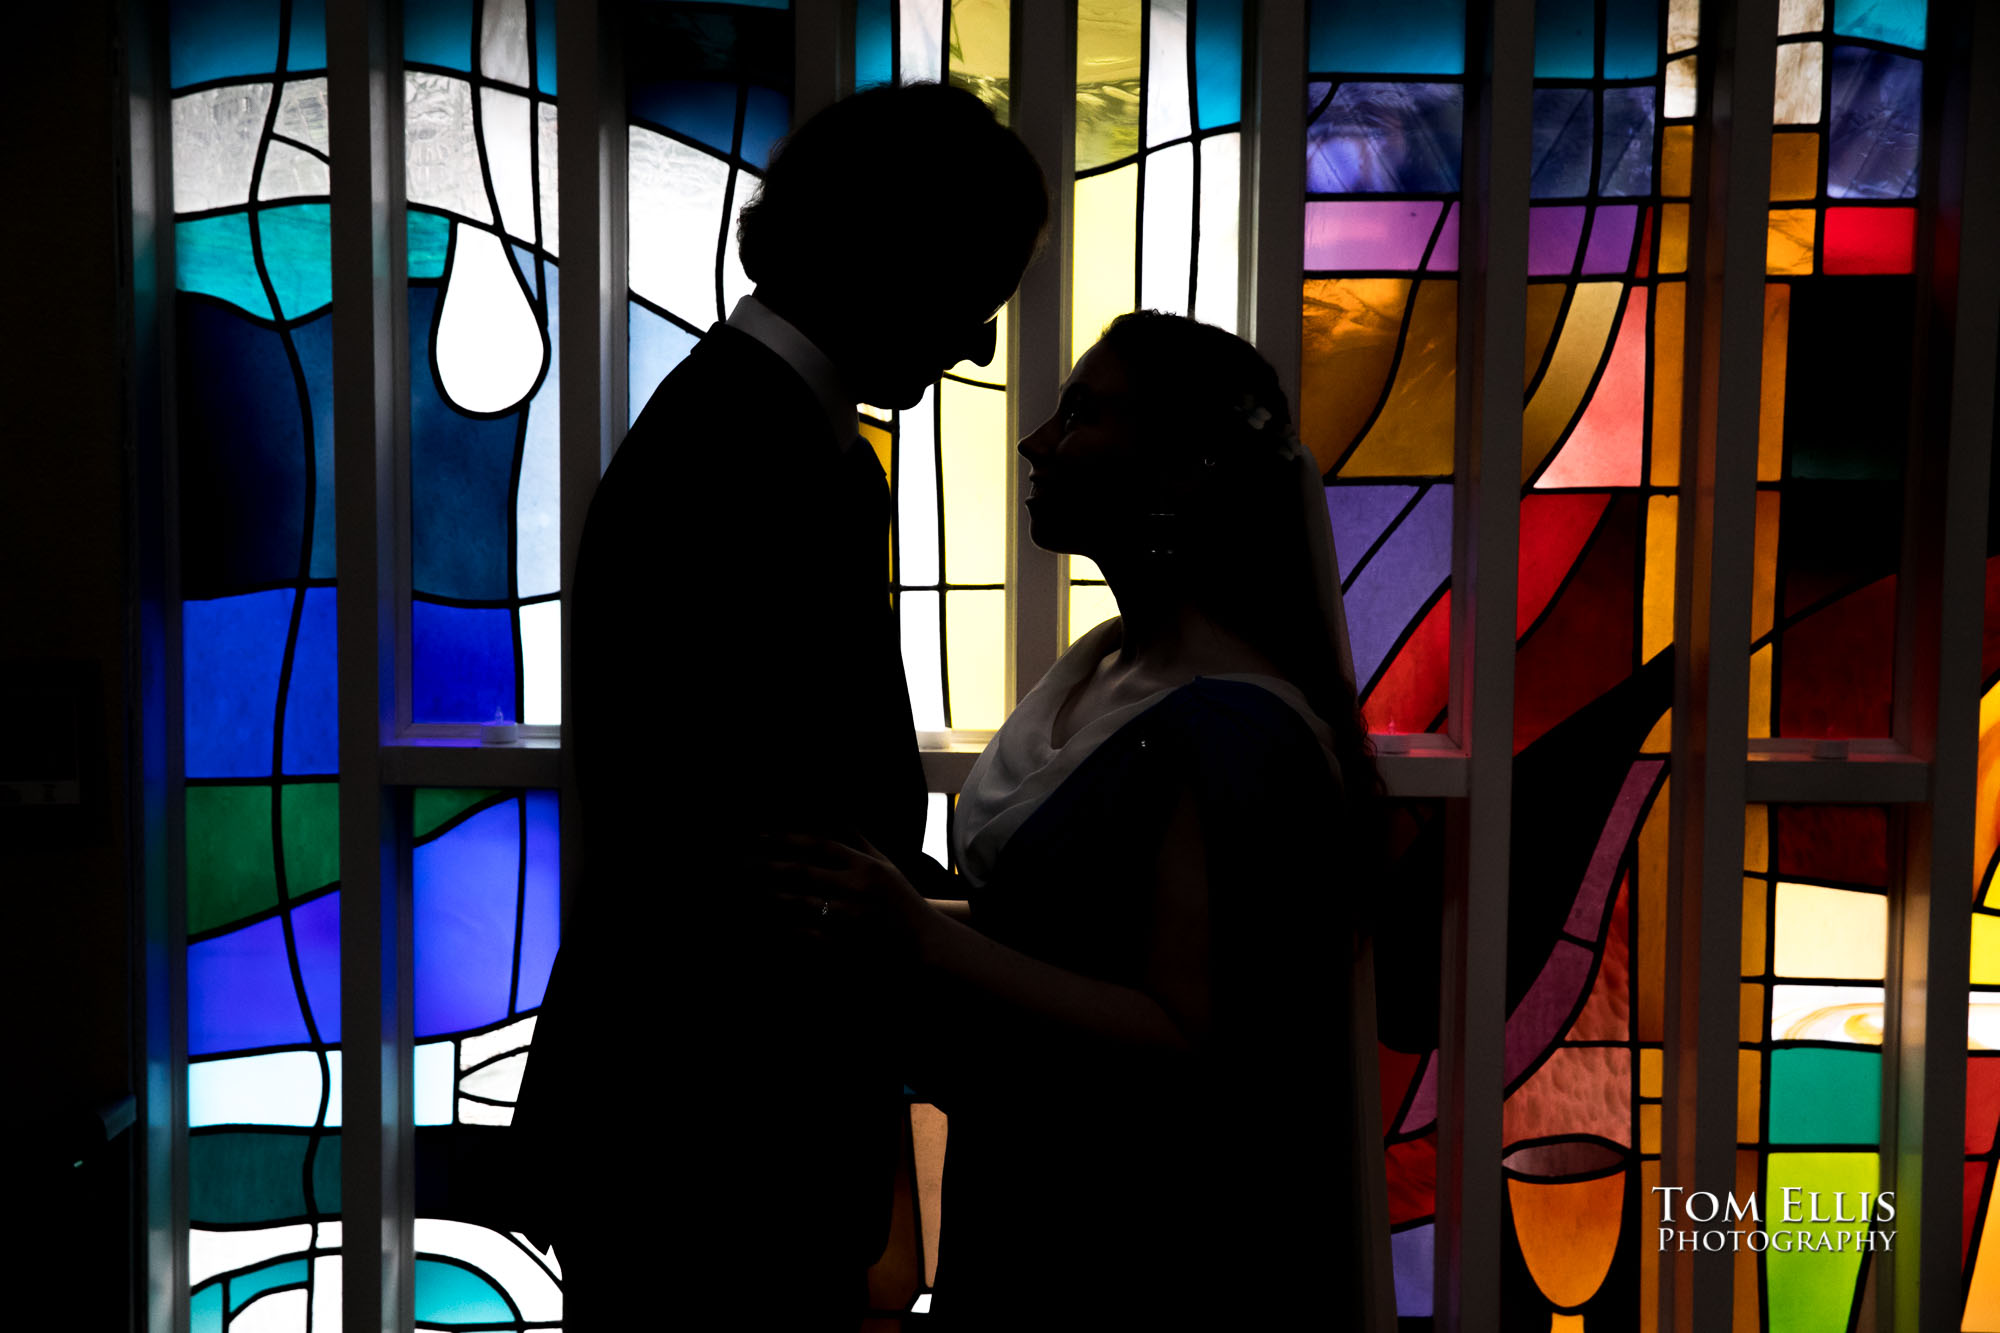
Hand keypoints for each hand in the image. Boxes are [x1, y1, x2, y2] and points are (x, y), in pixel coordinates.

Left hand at [758, 831, 935, 965]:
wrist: (925, 943)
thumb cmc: (900, 901)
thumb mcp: (884, 866)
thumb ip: (857, 842)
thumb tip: (834, 814)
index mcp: (866, 866)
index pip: (820, 844)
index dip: (787, 838)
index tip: (759, 836)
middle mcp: (859, 888)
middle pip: (804, 872)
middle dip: (769, 866)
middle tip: (740, 864)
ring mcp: (853, 917)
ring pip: (802, 904)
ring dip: (772, 898)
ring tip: (750, 892)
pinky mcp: (849, 945)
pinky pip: (810, 936)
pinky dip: (787, 931)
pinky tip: (768, 925)